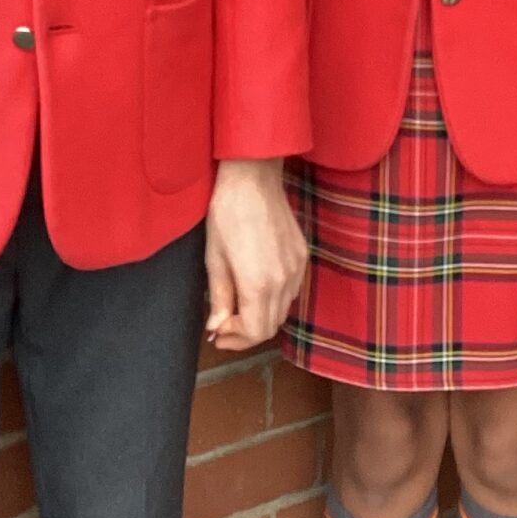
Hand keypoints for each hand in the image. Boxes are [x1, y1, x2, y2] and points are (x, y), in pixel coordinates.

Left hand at [205, 159, 306, 351]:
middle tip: (223, 327)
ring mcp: (296, 268)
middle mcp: (284, 280)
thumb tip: (216, 327)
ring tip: (237, 308)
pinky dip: (274, 299)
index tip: (217, 333)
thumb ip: (219, 297)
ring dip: (261, 317)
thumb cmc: (227, 213)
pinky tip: (256, 288)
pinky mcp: (302, 255)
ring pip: (283, 310)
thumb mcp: (214, 258)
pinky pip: (291, 290)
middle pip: (270, 326)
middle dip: (245, 333)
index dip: (235, 339)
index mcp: (259, 284)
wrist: (252, 177)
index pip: (255, 332)